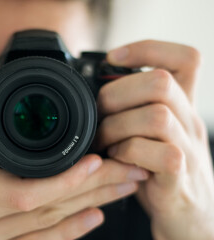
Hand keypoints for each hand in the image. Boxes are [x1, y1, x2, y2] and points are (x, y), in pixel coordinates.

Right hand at [0, 95, 145, 239]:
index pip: (24, 189)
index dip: (65, 179)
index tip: (97, 160)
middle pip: (47, 207)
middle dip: (94, 189)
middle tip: (130, 170)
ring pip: (48, 226)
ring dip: (90, 208)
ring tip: (123, 190)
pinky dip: (67, 234)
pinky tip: (92, 220)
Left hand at [95, 40, 213, 238]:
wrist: (190, 217)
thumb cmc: (159, 171)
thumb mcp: (150, 134)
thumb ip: (132, 112)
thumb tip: (94, 94)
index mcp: (181, 106)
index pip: (184, 59)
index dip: (147, 48)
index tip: (113, 58)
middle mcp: (189, 122)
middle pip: (161, 82)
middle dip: (117, 93)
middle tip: (100, 113)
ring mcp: (189, 149)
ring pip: (157, 116)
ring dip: (117, 127)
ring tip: (104, 140)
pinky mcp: (180, 178)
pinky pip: (160, 154)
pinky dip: (129, 153)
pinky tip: (118, 160)